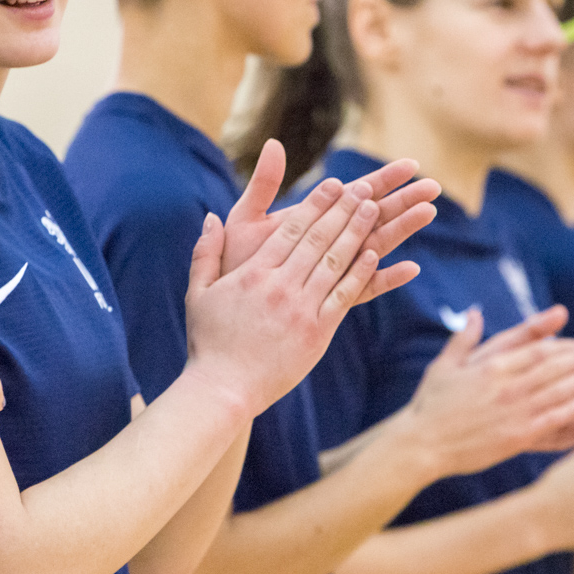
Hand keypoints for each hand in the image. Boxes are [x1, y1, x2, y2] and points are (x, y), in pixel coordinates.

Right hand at [182, 171, 386, 416]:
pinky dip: (360, 273)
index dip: (316, 204)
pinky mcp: (317, 332)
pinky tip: (374, 253)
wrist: (223, 388)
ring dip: (357, 232)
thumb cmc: (209, 342)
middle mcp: (280, 286)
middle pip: (319, 239)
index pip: (291, 230)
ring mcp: (301, 309)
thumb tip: (210, 218)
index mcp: (254, 273)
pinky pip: (343, 296)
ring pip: (335, 262)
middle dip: (343, 209)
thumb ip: (205, 253)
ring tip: (375, 209)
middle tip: (364, 187)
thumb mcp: (198, 293)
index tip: (334, 184)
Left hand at [220, 140, 440, 305]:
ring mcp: (332, 270)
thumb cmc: (235, 263)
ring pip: (376, 246)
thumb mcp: (245, 219)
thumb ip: (264, 184)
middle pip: (374, 216)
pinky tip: (410, 270)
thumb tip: (272, 143)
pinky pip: (363, 288)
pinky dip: (386, 278)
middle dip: (404, 200)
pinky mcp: (330, 299)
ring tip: (428, 214)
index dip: (384, 178)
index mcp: (314, 219)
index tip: (410, 165)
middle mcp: (329, 243)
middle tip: (433, 187)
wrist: (225, 306)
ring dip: (402, 230)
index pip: (355, 193)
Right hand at [395, 306, 573, 476]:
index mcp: (492, 368)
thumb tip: (473, 313)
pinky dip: (573, 413)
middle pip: (553, 370)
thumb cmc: (431, 404)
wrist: (421, 444)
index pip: (536, 352)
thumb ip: (464, 338)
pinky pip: (552, 423)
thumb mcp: (445, 365)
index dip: (563, 347)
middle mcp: (507, 388)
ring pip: (557, 394)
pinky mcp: (515, 438)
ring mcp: (513, 414)